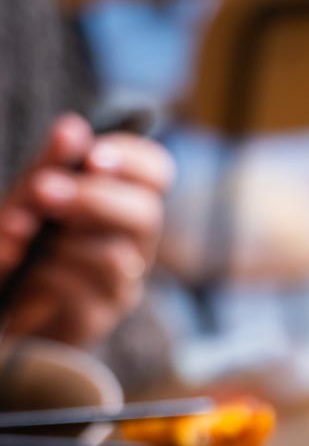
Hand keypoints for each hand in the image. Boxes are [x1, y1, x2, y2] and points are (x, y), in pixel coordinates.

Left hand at [0, 112, 173, 347]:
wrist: (2, 300)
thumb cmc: (23, 241)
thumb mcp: (31, 197)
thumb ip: (51, 166)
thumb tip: (73, 128)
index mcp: (123, 202)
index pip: (156, 173)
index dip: (133, 160)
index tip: (93, 156)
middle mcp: (134, 242)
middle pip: (146, 214)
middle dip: (93, 199)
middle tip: (43, 191)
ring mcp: (121, 283)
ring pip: (115, 256)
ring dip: (62, 241)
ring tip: (21, 236)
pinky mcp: (99, 317)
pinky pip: (85, 291)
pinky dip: (49, 275)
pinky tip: (29, 273)